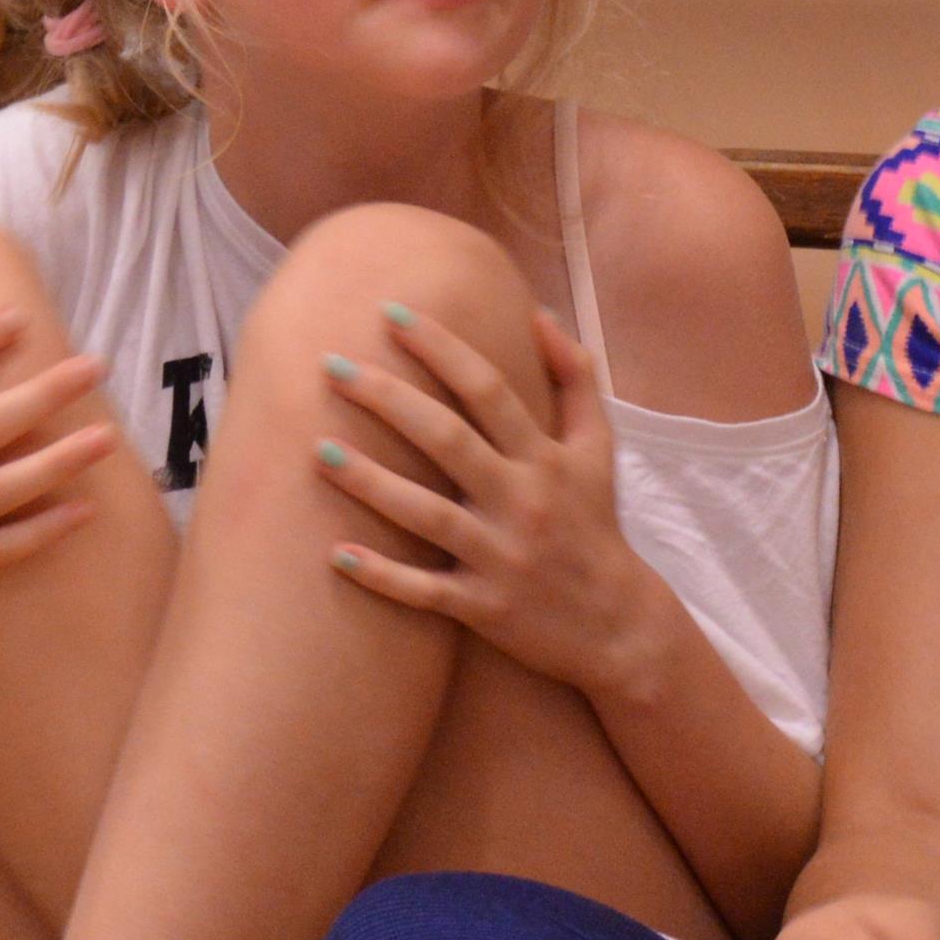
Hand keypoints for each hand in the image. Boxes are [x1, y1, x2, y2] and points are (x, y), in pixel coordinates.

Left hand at [317, 307, 659, 698]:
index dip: (440, 348)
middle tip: (330, 365)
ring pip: (427, 516)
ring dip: (371, 483)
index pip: (488, 389)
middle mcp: (521, 502)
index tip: (390, 313)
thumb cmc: (594, 524)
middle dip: (388, 399)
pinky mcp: (484, 607)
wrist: (619, 626)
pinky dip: (383, 576)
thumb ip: (575, 378)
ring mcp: (500, 557)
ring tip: (319, 449)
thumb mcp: (598, 449)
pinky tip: (335, 554)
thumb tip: (538, 314)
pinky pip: (426, 591)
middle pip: (447, 440)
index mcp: (544, 459)